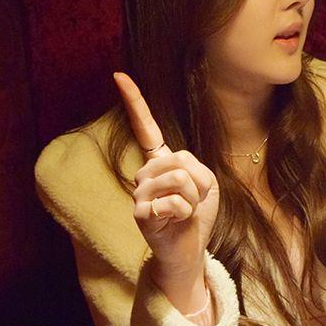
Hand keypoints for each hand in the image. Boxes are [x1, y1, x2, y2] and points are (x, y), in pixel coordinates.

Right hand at [113, 71, 219, 281]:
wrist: (189, 250)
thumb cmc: (196, 216)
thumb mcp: (207, 185)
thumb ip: (194, 167)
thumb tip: (176, 171)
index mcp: (160, 161)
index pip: (146, 128)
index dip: (134, 101)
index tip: (118, 75)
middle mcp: (144, 173)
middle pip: (182, 160)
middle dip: (199, 183)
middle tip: (192, 202)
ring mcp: (139, 192)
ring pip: (180, 179)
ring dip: (193, 199)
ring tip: (184, 213)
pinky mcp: (140, 212)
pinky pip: (175, 203)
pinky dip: (185, 214)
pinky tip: (176, 222)